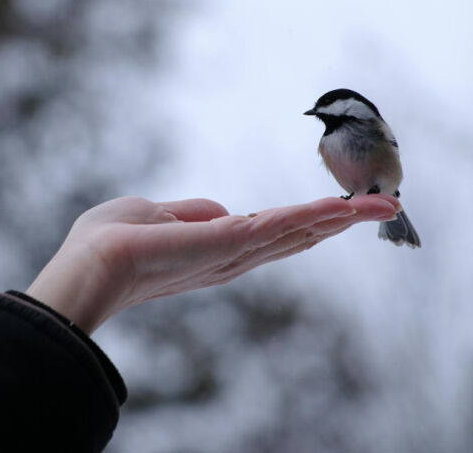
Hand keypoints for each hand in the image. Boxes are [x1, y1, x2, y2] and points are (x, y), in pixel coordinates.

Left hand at [26, 194, 400, 332]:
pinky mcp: (226, 244)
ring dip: (338, 218)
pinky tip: (344, 209)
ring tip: (381, 206)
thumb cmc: (107, 242)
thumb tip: (220, 211)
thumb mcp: (151, 213)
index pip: (268, 235)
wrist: (88, 265)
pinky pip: (277, 226)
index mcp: (214, 250)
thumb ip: (190, 213)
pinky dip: (312, 216)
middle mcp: (230, 258)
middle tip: (384, 207)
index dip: (303, 223)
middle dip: (337, 223)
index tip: (338, 212)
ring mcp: (231, 254)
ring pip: (294, 231)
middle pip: (293, 236)